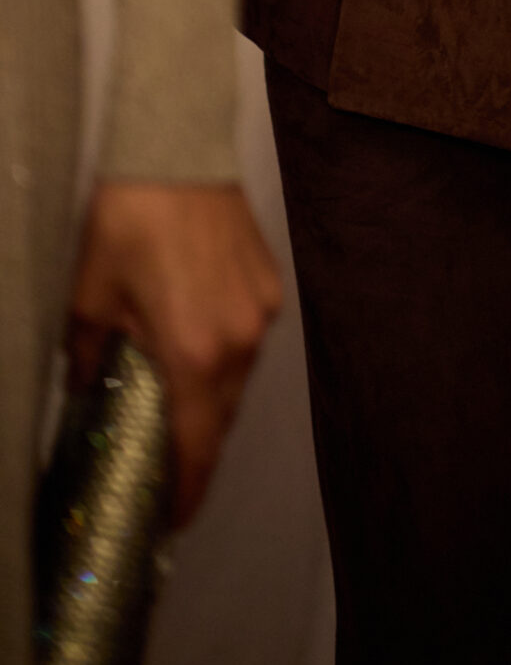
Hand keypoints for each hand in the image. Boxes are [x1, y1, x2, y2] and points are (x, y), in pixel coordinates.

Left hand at [66, 183, 281, 525]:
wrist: (177, 146)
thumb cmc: (131, 218)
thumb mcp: (90, 296)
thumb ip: (91, 357)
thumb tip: (91, 389)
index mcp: (196, 351)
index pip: (199, 446)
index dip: (187, 490)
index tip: (173, 518)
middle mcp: (241, 337)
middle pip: (221, 417)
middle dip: (196, 448)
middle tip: (165, 468)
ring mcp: (261, 307)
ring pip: (237, 378)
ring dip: (208, 398)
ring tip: (174, 403)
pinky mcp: (267, 280)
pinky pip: (247, 337)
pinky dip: (222, 354)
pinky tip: (194, 345)